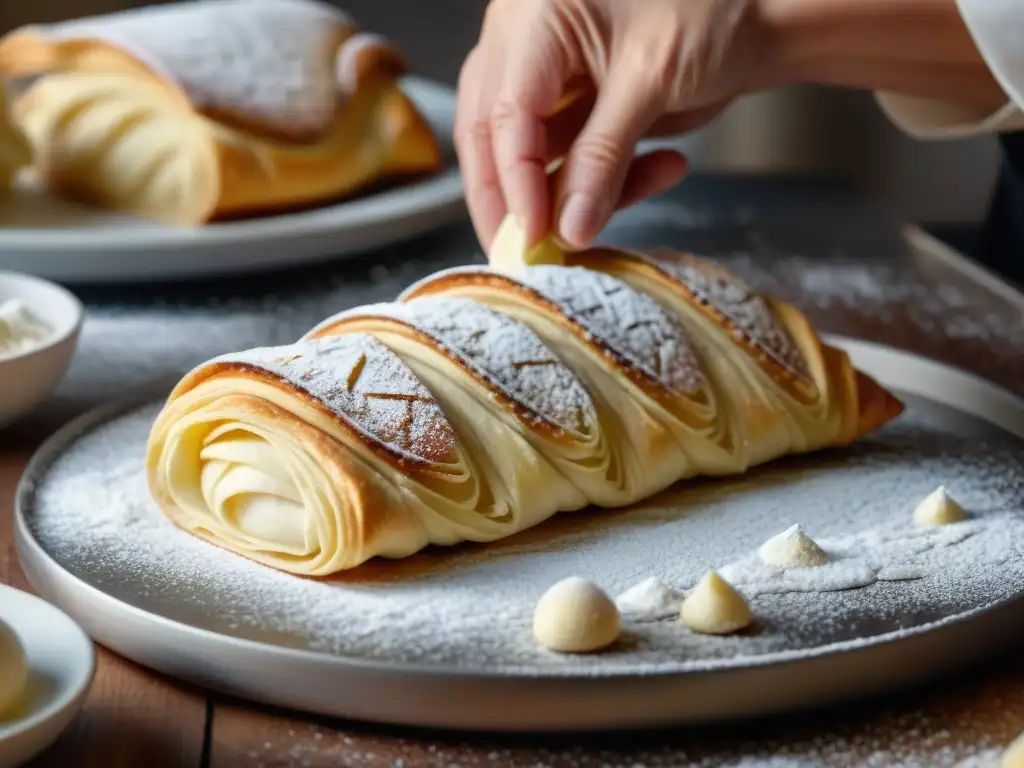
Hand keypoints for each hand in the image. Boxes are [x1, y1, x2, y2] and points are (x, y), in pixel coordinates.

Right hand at [455, 0, 773, 250]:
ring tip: (612, 208)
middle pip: (491, 132)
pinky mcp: (575, 100)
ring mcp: (548, 70)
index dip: (516, 181)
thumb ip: (603, 157)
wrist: (762, 12)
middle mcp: (525, 38)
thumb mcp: (651, 80)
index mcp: (534, 15)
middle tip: (529, 254)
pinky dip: (604, 178)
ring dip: (567, 191)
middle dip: (512, 198)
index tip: (534, 235)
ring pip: (529, 151)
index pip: (505, 112)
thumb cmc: (713, 8)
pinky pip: (569, 154)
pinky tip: (661, 168)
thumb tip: (568, 228)